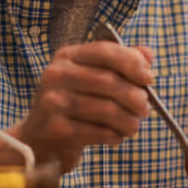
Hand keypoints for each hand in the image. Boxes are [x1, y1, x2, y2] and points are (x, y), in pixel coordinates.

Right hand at [12, 42, 154, 171]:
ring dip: (127, 120)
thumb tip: (147, 54)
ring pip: (105, 108)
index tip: (149, 78)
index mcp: (68, 56)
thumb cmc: (73, 103)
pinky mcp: (55, 128)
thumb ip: (121, 63)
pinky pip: (96, 131)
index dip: (132, 62)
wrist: (38, 137)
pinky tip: (116, 136)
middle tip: (145, 108)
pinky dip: (113, 135)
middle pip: (107, 81)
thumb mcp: (93, 77)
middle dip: (134, 96)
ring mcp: (53, 101)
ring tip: (133, 125)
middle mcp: (56, 74)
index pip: (105, 51)